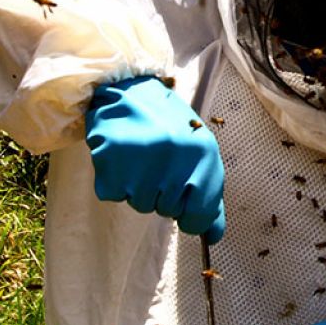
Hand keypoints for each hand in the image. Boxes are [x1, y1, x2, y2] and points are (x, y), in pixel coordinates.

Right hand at [84, 76, 226, 243]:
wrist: (127, 89)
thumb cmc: (166, 124)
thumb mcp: (198, 151)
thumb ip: (208, 194)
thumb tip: (214, 235)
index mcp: (204, 155)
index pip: (201, 213)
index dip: (191, 215)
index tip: (184, 205)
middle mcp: (175, 160)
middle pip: (168, 211)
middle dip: (162, 194)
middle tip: (156, 164)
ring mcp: (142, 163)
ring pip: (140, 204)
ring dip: (138, 187)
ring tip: (138, 157)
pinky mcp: (111, 163)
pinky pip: (114, 193)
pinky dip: (115, 180)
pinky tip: (120, 156)